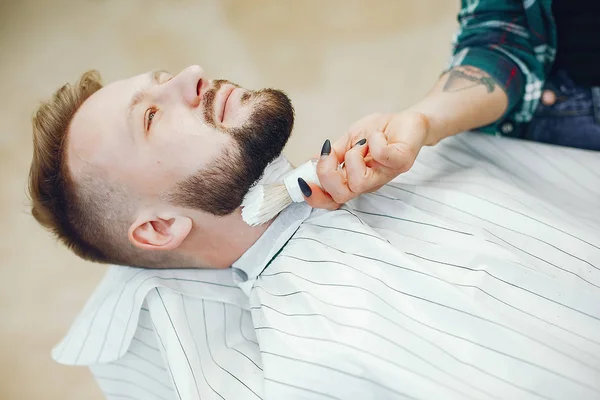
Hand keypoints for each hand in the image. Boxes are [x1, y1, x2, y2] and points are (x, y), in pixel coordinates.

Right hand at [300, 111, 429, 209]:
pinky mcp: (401, 162)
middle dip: (327, 174)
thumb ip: (333, 154)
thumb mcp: (349, 140)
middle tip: (331, 155)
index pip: (332, 200)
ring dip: (352, 155)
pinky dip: (373, 140)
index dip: (315, 197)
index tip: (303, 181)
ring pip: (359, 182)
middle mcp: (369, 183)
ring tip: (361, 144)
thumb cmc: (379, 132)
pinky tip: (377, 136)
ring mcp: (385, 175)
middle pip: (341, 196)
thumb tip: (312, 162)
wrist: (406, 120)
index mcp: (353, 180)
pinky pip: (380, 154)